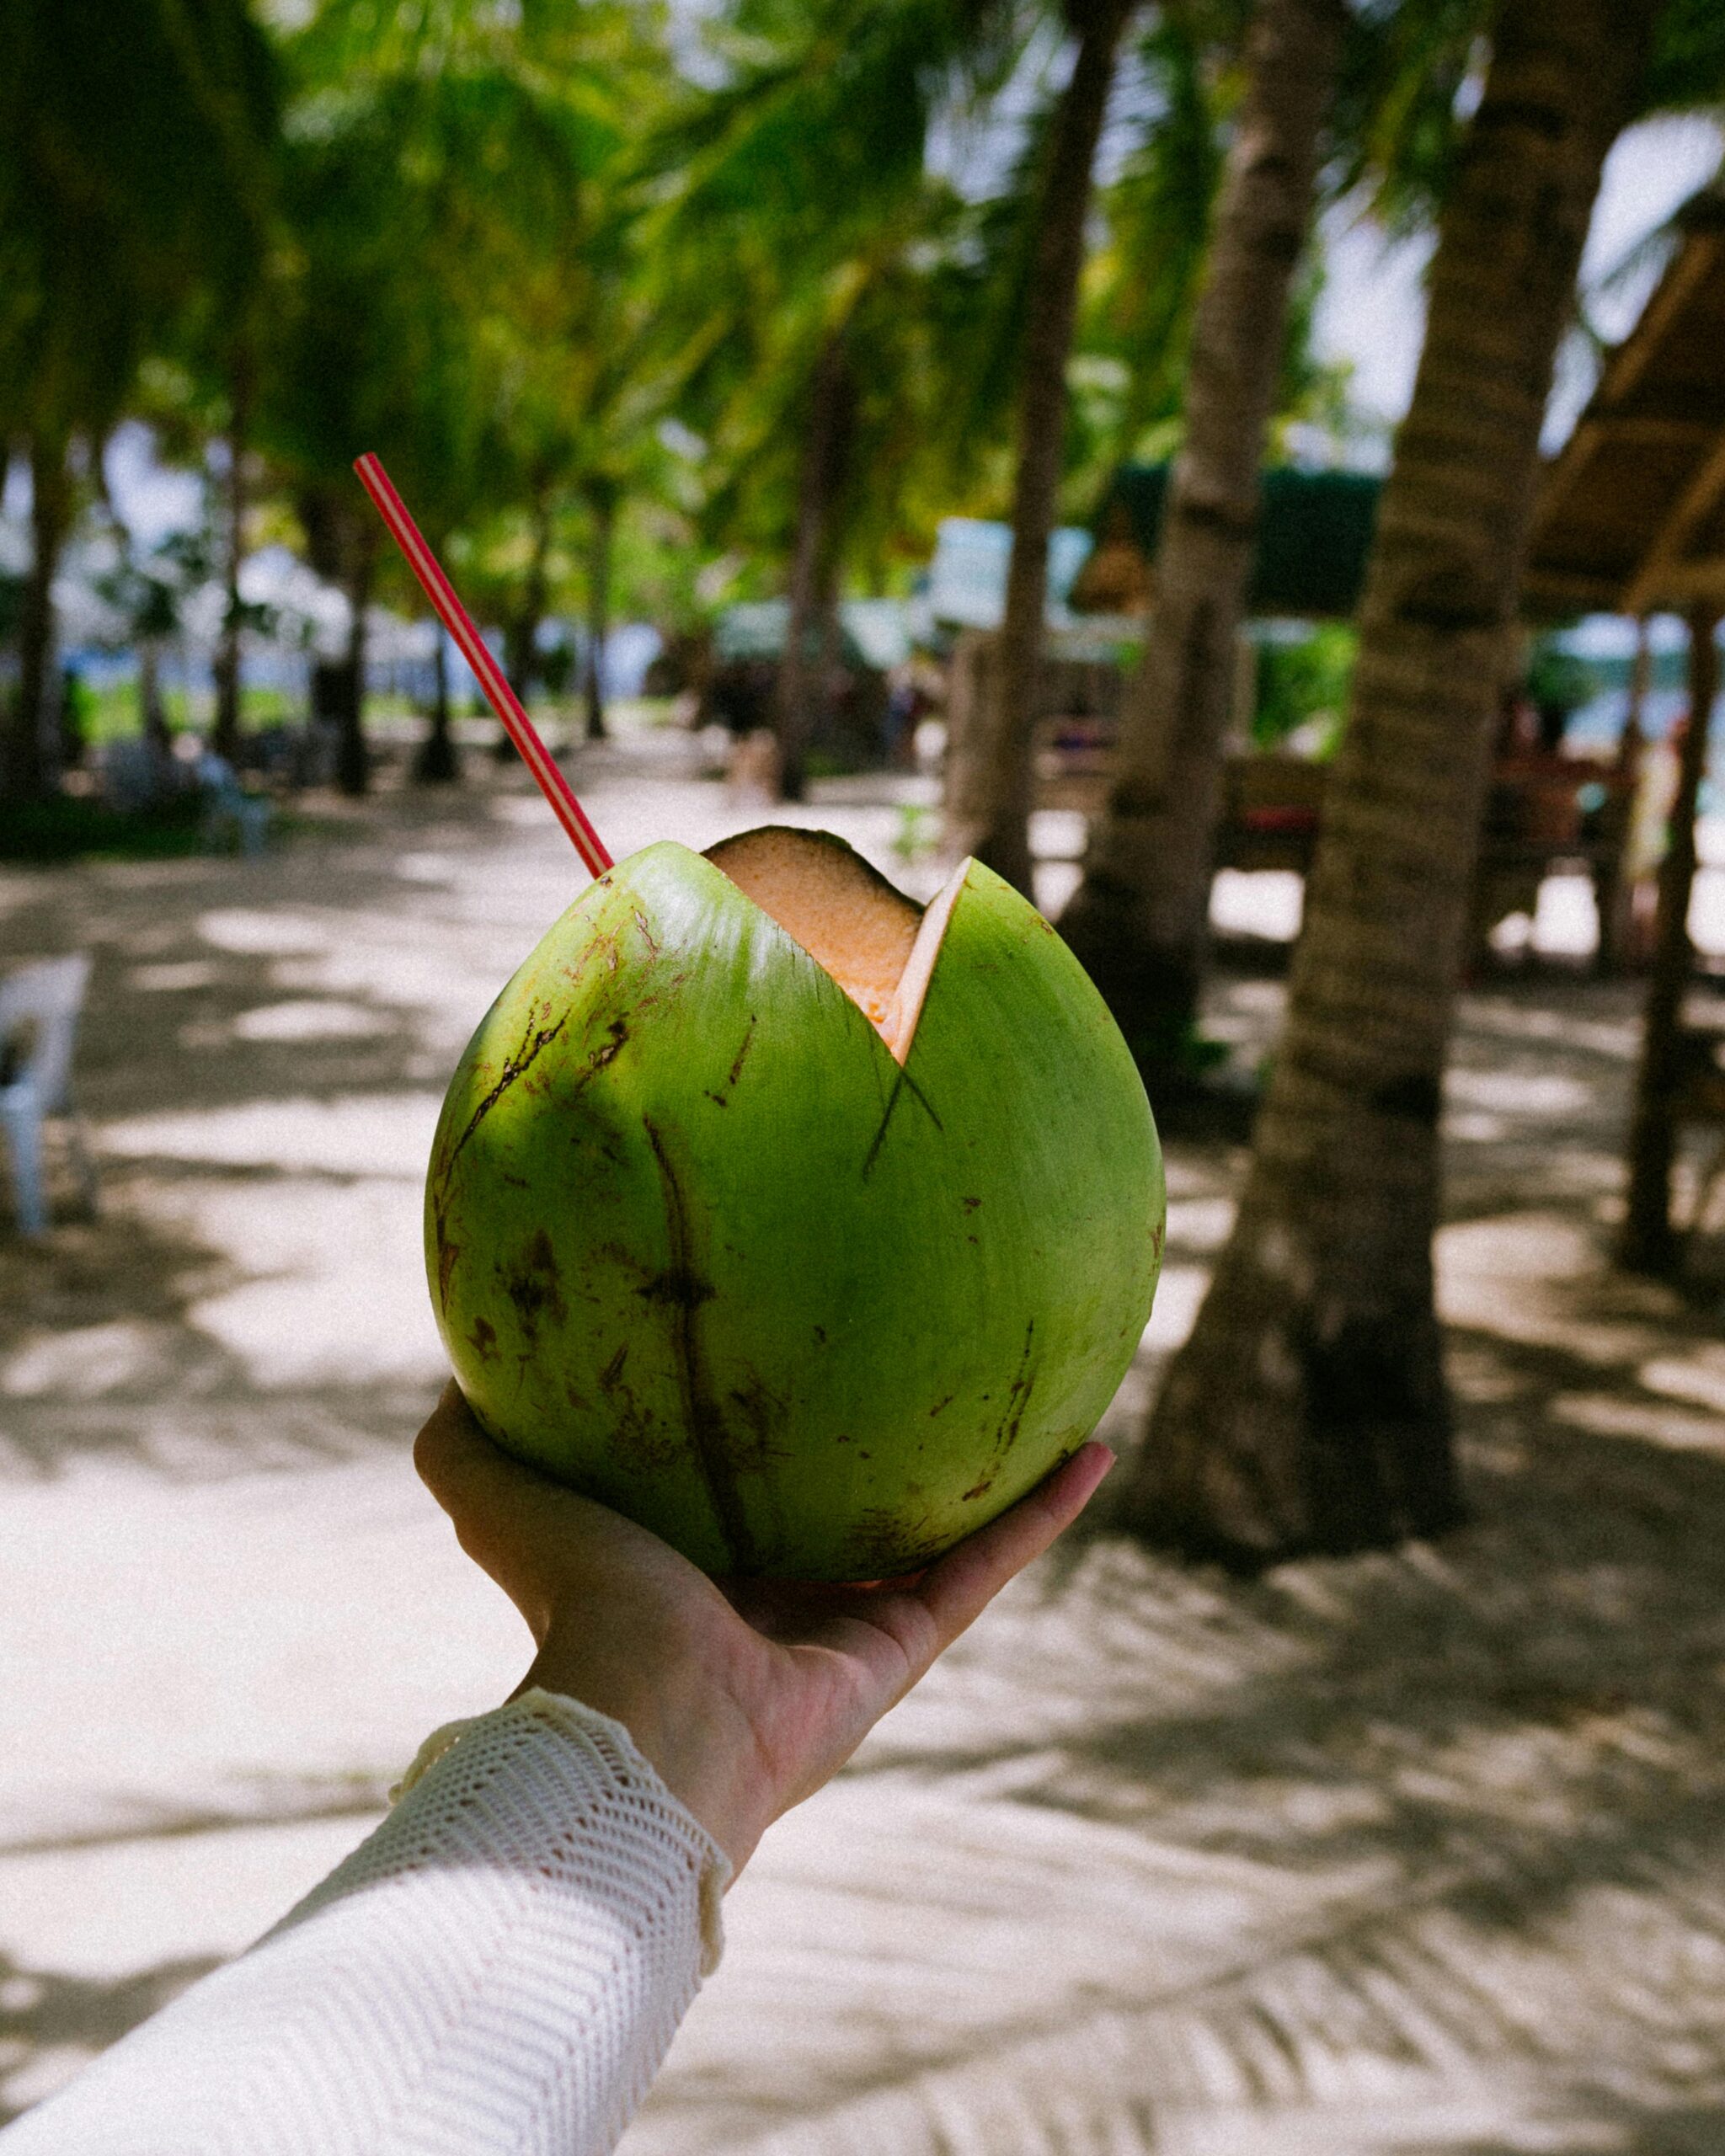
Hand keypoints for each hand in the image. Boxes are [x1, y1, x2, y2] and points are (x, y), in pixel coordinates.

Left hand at [414, 1383, 1111, 1871]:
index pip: (739, 1501)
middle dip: (883, 1470)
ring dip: (989, 1484)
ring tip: (1041, 1406)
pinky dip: (1041, 1513)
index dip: (764, 1447)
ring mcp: (847, 1630)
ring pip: (933, 1544)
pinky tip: (1093, 1446)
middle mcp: (775, 1605)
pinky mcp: (904, 1647)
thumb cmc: (575, 1608)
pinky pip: (985, 1564)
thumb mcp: (506, 1499)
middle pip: (844, 1524)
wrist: (645, 1717)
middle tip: (929, 1381)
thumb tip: (443, 1376)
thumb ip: (468, 1446)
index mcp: (693, 1575)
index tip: (793, 1380)